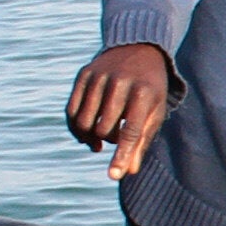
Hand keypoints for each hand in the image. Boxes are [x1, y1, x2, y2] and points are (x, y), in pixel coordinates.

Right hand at [68, 41, 172, 173]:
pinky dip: (76, 127)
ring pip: (84, 122)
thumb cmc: (150, 89)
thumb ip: (142, 142)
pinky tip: (86, 133)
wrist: (138, 49)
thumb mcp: (154, 113)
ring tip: (101, 136)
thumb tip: (127, 171)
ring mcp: (99, 76)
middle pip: (104, 128)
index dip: (121, 155)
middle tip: (116, 137)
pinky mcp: (83, 74)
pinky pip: (71, 110)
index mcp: (143, 93)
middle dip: (109, 140)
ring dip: (91, 136)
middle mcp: (119, 83)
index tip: (113, 176)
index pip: (130, 131)